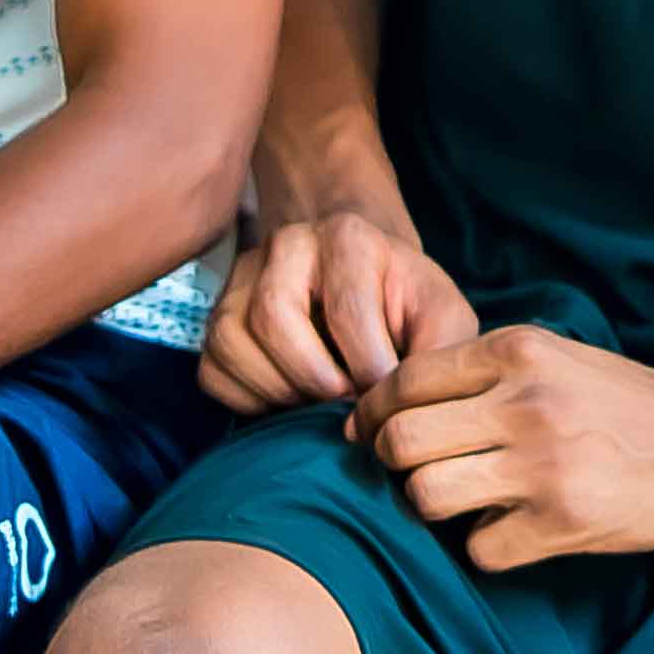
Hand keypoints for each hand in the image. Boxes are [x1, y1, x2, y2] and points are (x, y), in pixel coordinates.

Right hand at [205, 208, 479, 415]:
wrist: (363, 276)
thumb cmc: (404, 302)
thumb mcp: (441, 316)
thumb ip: (438, 355)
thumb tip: (382, 416)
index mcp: (349, 237)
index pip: (347, 310)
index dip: (368, 368)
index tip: (381, 394)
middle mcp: (287, 245)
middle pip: (273, 317)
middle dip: (314, 378)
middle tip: (344, 401)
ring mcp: (243, 279)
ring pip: (232, 341)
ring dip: (278, 391)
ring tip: (316, 401)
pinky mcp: (216, 319)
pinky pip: (212, 372)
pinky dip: (247, 401)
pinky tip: (287, 398)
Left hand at [355, 326, 653, 571]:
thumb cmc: (630, 401)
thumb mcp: (558, 360)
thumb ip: (485, 376)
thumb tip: (389, 410)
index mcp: (519, 351)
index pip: (404, 381)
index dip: (372, 415)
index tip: (370, 437)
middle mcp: (525, 402)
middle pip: (399, 441)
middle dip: (391, 465)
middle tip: (411, 474)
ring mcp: (543, 464)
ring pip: (426, 496)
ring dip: (434, 508)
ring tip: (465, 502)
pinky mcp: (563, 521)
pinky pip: (479, 549)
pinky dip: (488, 546)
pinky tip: (516, 530)